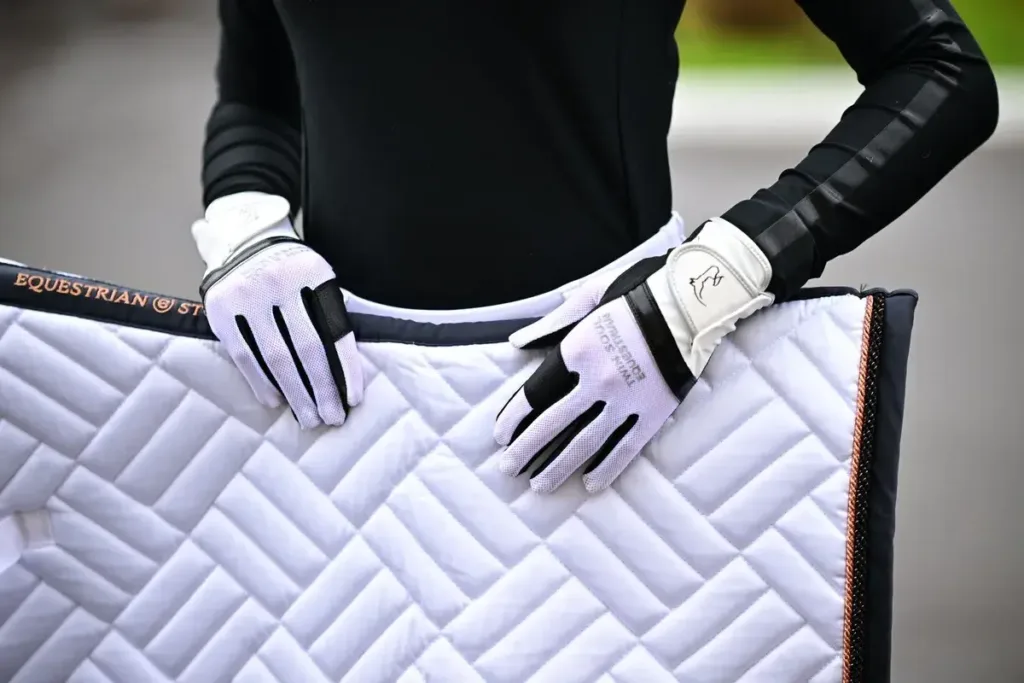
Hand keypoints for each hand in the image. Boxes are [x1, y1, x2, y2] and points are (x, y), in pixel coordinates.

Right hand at [192, 192, 363, 428]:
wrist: (242, 240)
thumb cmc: (291, 271)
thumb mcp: (315, 277)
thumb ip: (329, 312)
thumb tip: (347, 371)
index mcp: (314, 273)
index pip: (336, 330)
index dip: (347, 368)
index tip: (353, 399)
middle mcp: (280, 281)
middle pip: (308, 348)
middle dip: (322, 389)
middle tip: (332, 418)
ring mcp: (248, 295)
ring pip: (276, 357)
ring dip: (295, 392)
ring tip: (308, 417)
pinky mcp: (221, 309)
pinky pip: (245, 355)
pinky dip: (261, 382)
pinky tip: (275, 401)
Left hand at [494, 217, 773, 492]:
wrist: (693, 303)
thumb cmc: (638, 292)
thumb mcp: (588, 296)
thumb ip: (551, 322)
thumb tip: (517, 342)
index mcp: (577, 350)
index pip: (535, 393)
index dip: (514, 417)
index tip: (501, 434)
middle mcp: (597, 381)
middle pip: (552, 424)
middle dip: (526, 450)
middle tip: (508, 469)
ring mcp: (626, 401)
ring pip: (585, 443)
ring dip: (559, 467)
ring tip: (540, 485)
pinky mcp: (653, 413)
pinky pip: (626, 448)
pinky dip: (607, 468)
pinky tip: (590, 484)